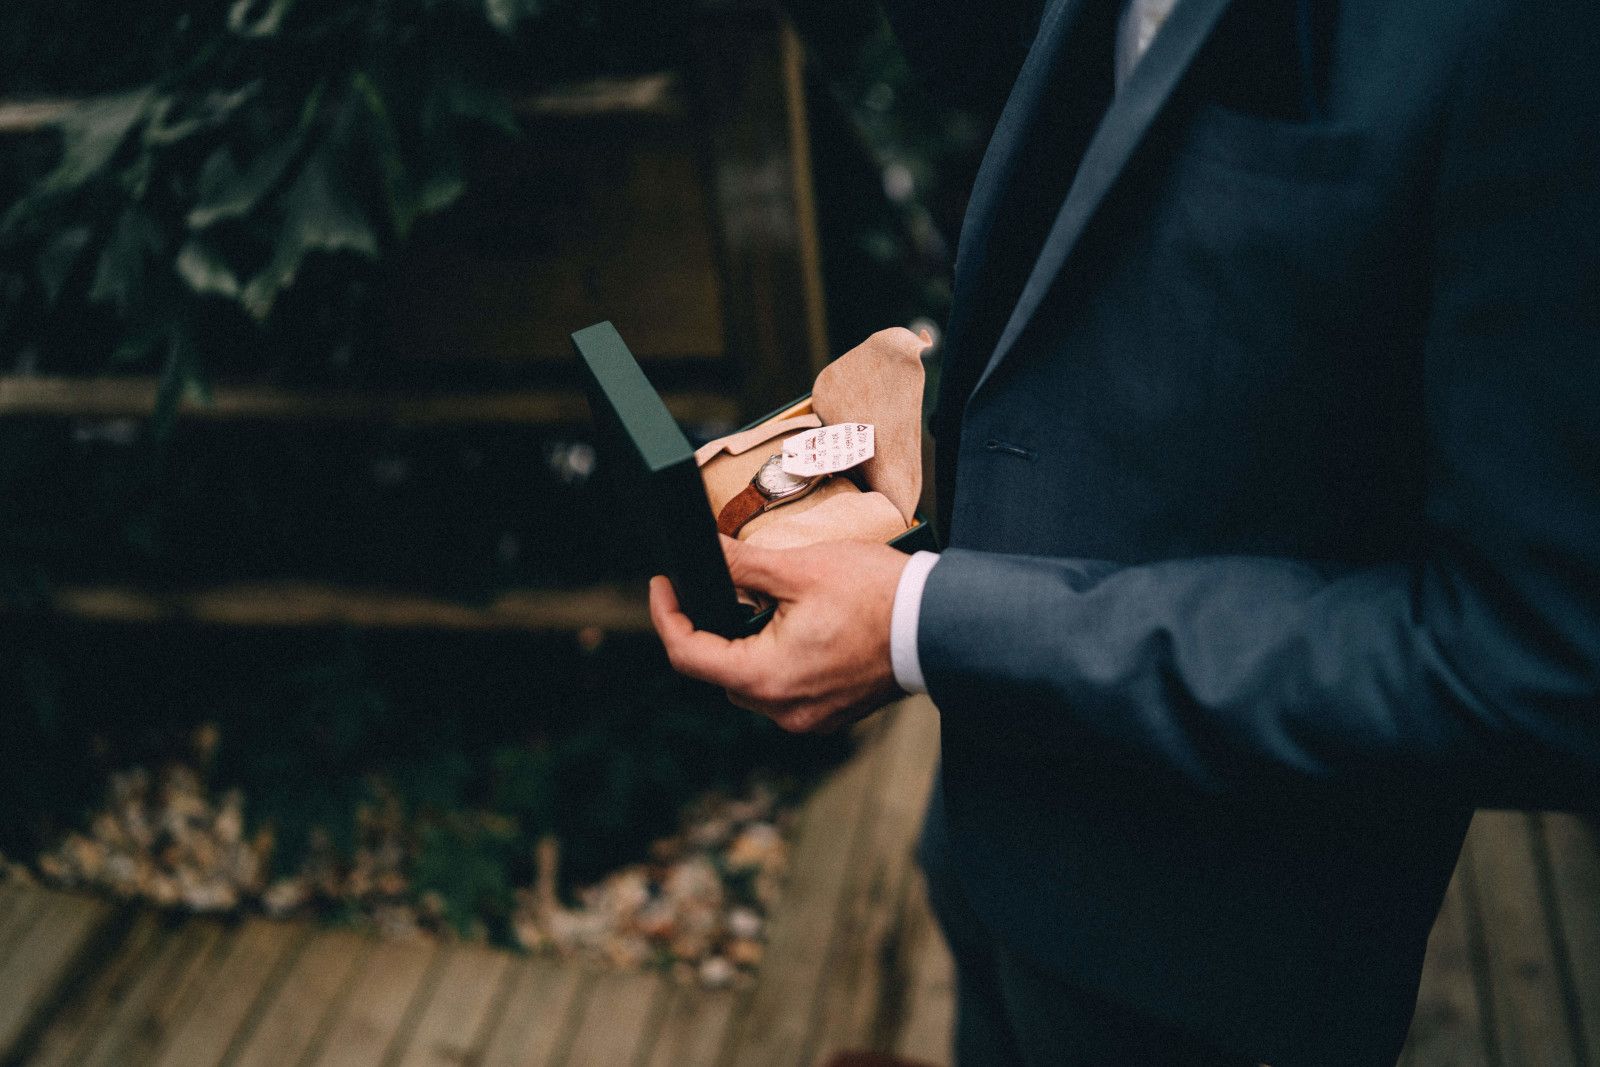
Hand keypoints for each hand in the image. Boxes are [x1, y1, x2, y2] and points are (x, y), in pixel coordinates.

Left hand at [649, 535, 910, 732]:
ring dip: (748, 645)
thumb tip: (705, 551)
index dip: (667, 615)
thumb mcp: (801, 569)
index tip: (665, 584)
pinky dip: (779, 660)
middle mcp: (783, 710)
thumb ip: (743, 565)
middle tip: (715, 585)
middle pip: (721, 670)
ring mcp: (809, 717)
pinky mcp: (830, 714)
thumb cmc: (877, 595)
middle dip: (712, 629)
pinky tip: (795, 628)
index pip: (689, 654)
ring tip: (761, 602)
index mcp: (767, 677)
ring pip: (753, 682)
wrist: (942, 626)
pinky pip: (785, 690)